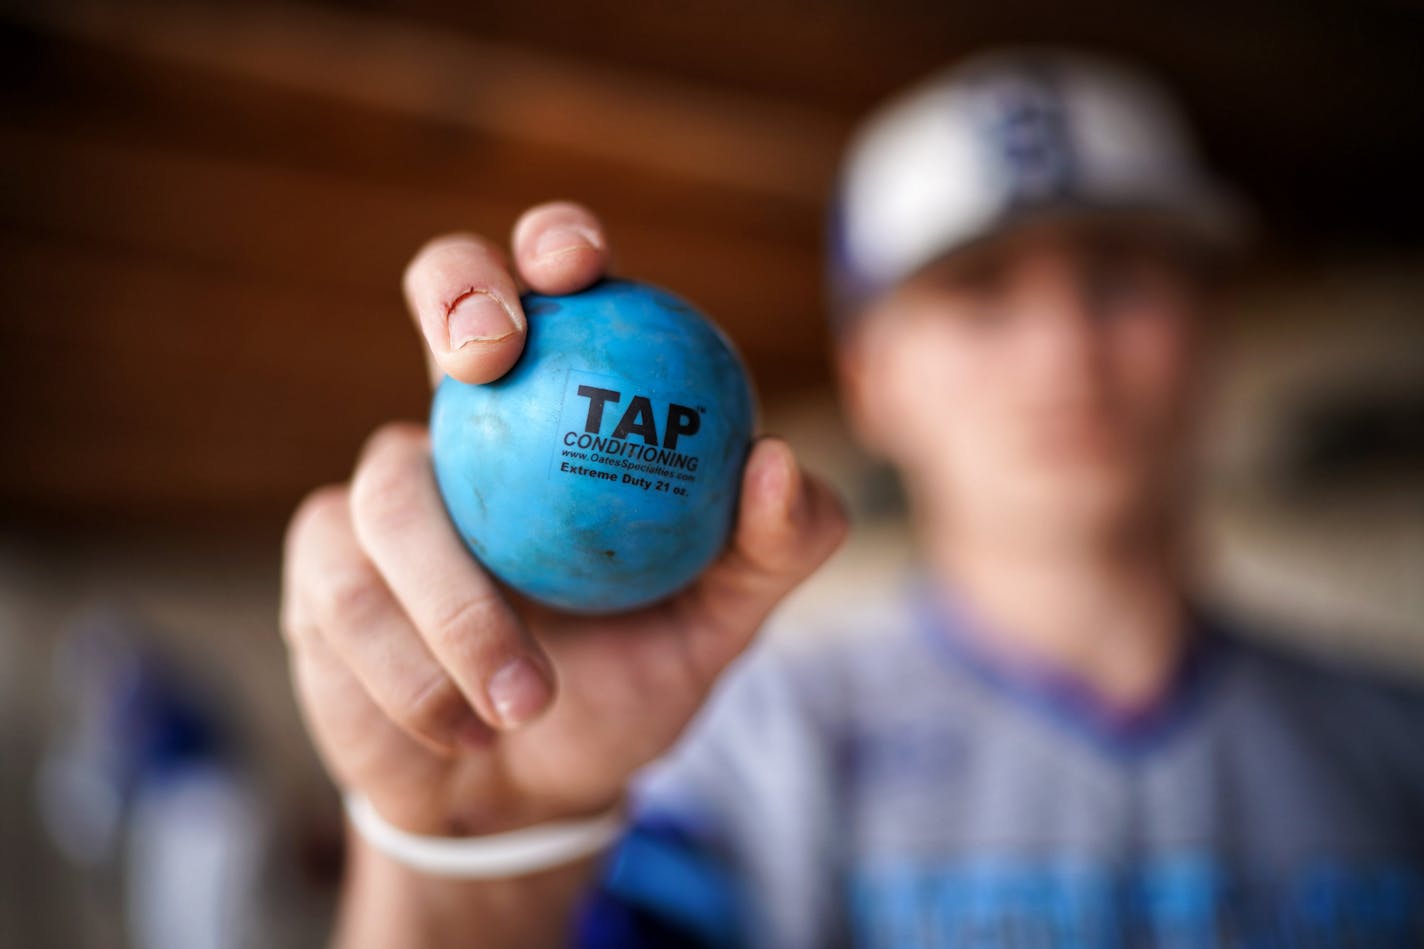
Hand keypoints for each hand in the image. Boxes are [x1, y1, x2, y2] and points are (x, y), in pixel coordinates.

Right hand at [281, 202, 846, 839]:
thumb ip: (771, 547)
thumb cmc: (629, 678)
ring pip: (384, 497)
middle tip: (489, 357)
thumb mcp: (721, 624)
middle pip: (439, 293)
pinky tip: (461, 732)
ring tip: (524, 702)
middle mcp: (469, 423)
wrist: (534, 789)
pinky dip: (409, 677)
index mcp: (564, 402)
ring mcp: (379, 492)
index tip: (577, 266)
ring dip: (454, 609)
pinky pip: (341, 601)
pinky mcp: (319, 571)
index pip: (554, 287)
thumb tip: (775, 462)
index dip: (554, 244)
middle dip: (454, 292)